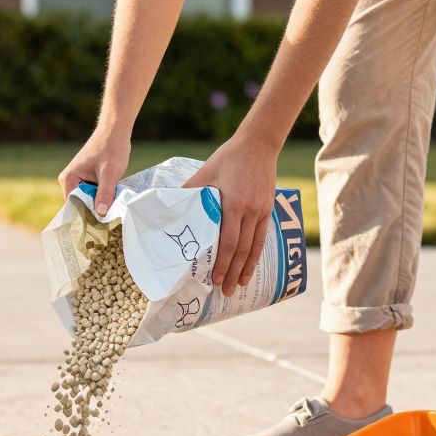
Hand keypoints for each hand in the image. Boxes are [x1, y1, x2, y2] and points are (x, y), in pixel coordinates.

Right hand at [57, 133, 130, 216]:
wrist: (115, 130)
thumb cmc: (111, 148)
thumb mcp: (110, 173)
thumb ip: (104, 194)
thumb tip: (100, 215)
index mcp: (69, 179)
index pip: (72, 206)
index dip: (84, 217)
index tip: (97, 228)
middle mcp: (69, 181)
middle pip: (79, 205)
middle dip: (92, 212)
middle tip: (107, 224)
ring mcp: (77, 179)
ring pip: (87, 200)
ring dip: (98, 205)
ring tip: (110, 214)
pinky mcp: (86, 178)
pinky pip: (92, 194)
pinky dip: (101, 198)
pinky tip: (110, 202)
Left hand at [184, 136, 278, 296]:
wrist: (258, 145)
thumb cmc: (227, 158)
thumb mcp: (204, 172)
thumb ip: (188, 192)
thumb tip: (167, 208)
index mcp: (232, 203)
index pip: (228, 240)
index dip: (222, 261)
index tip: (215, 277)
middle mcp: (249, 211)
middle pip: (241, 249)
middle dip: (233, 272)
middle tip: (226, 290)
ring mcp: (261, 211)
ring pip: (254, 247)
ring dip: (246, 268)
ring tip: (239, 286)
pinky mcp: (268, 209)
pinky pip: (263, 237)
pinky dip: (257, 255)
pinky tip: (251, 266)